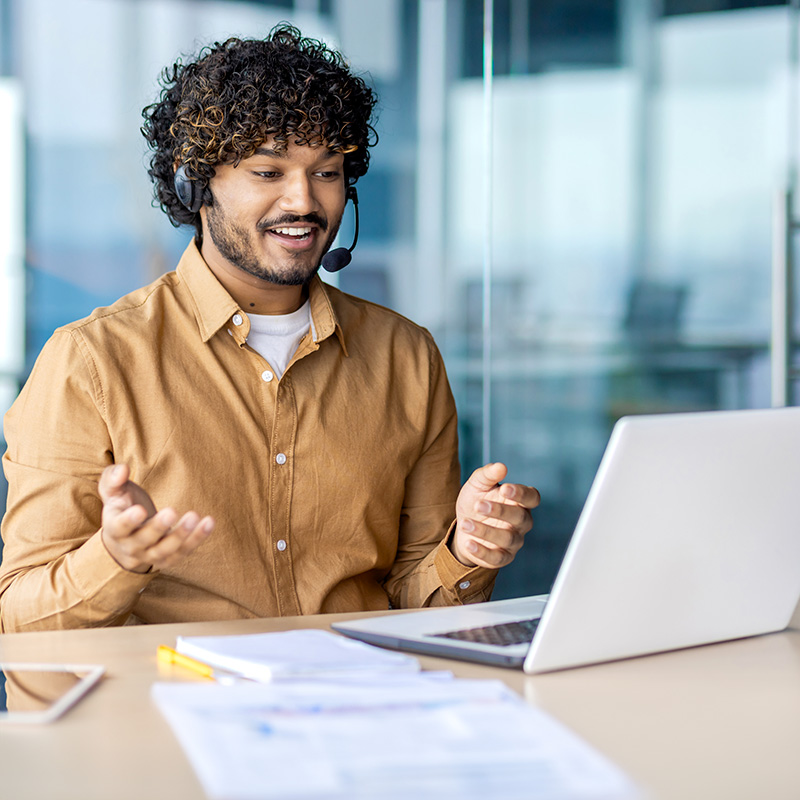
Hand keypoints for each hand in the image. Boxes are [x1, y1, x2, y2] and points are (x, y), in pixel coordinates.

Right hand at [99, 464, 213, 573]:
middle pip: (144, 540)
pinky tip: (209, 522)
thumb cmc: (121, 506)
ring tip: (194, 516)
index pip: (119, 527)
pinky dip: (197, 538)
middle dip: (158, 527)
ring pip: (165, 550)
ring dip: (181, 535)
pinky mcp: (168, 558)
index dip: (128, 521)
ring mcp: (150, 555)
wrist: (126, 538)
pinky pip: (183, 552)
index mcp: (115, 529)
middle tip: (172, 511)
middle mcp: (131, 546)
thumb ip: (113, 478)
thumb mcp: (112, 491)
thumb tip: (123, 468)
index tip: (140, 510)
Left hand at [452, 462, 539, 568]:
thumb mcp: (477, 485)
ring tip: (465, 523)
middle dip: (500, 511)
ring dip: (485, 531)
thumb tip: (500, 466)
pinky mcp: (503, 557)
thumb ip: (488, 474)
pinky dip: (482, 551)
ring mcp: (514, 541)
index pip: (532, 497)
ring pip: (507, 538)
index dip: (521, 494)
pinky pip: (497, 558)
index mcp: (520, 502)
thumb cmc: (476, 502)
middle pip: (520, 517)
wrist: (463, 526)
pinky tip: (469, 542)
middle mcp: (521, 522)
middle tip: (479, 505)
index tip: (505, 489)